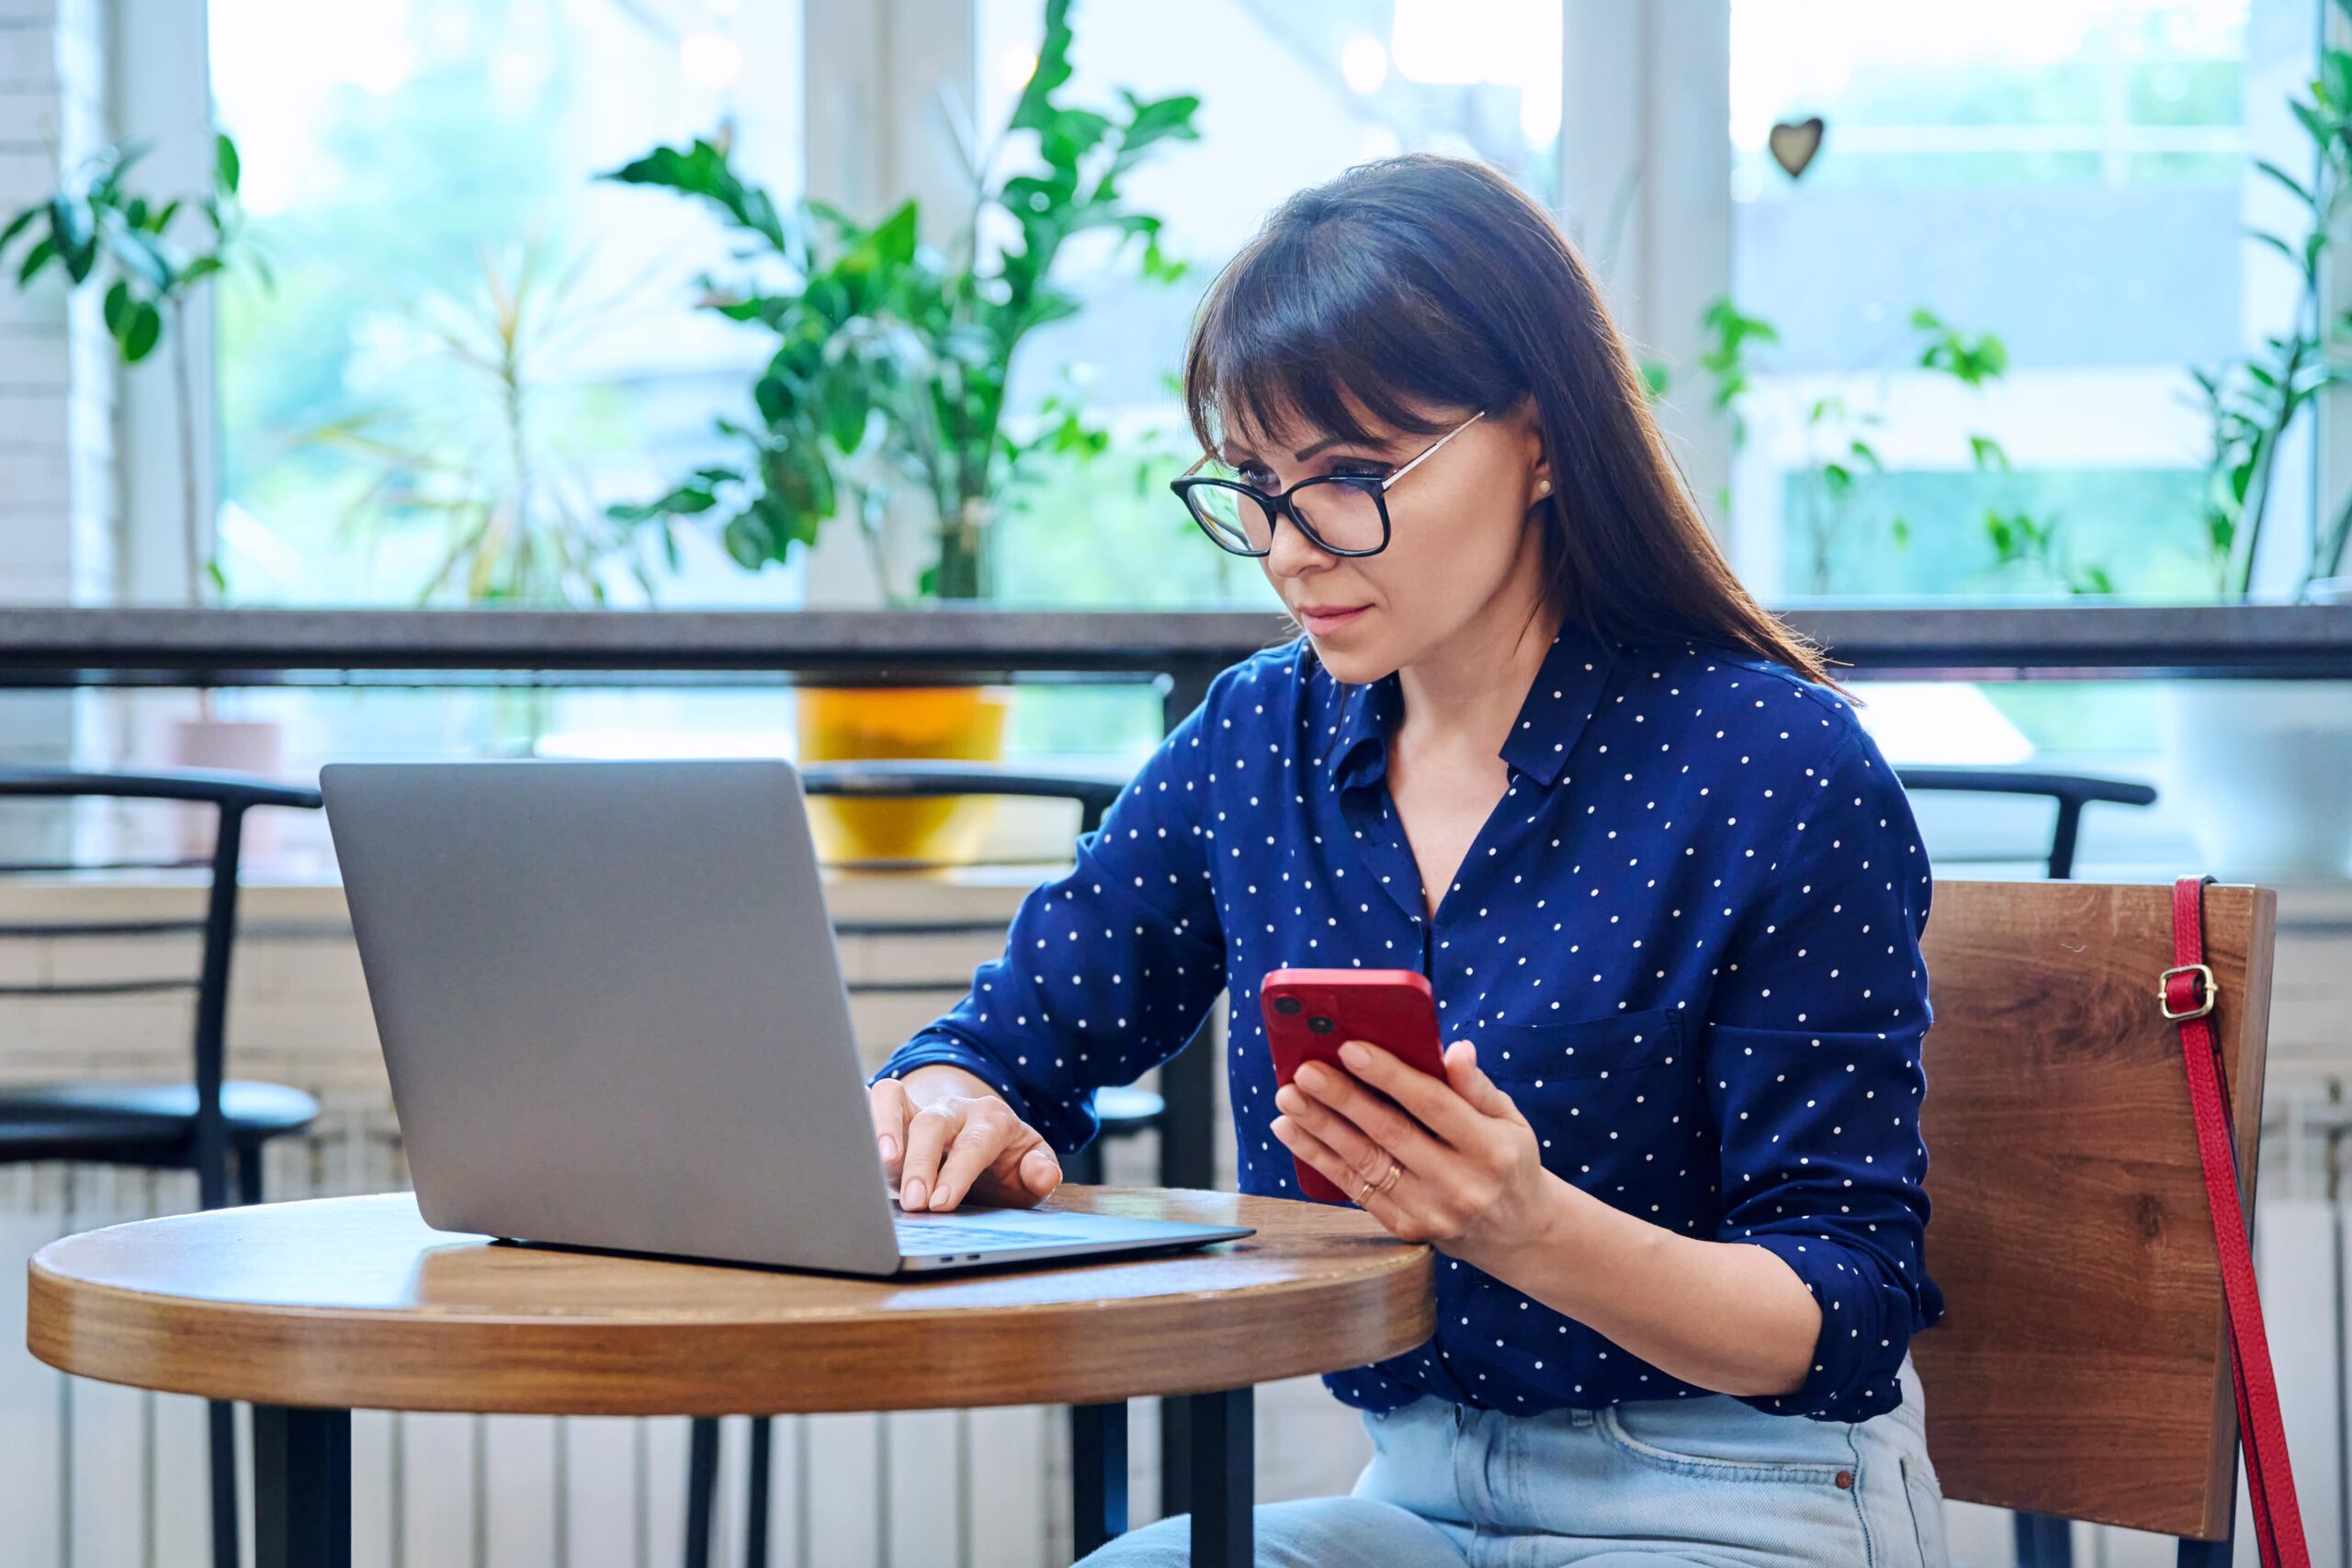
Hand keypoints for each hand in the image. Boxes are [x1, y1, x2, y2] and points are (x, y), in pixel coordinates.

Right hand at [869, 1065, 1062, 1210]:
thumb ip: (1039, 1173)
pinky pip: (873, 1100)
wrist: (983, 1146)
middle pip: (932, 1124)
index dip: (957, 1172)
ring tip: (881, 1164)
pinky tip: (855, 1147)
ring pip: (895, 1099)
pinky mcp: (893, 1113)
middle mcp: (954, 1109)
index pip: (975, 1143)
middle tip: (914, 1202)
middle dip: (921, 1164)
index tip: (941, 1202)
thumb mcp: (1028, 1172)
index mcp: (992, 1119)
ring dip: (885, 1129)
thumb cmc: (1002, 1166)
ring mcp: (920, 1107)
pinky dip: (862, 1117)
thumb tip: (1043, 1172)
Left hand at [1271, 1040, 1556, 1265]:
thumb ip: (1477, 1086)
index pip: (1433, 1105)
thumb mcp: (1509, 1119)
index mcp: (1491, 1149)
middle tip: (1304, 1071)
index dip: (1390, 1076)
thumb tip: (1455, 1049)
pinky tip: (1293, 1132)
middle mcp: (1460, 1184)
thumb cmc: (1507, 1160)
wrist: (1517, 1233)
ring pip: (1364, 1163)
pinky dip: (1320, 1158)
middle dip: (1342, 1100)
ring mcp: (1430, 1212)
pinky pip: (1355, 1189)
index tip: (1350, 1048)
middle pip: (1391, 1134)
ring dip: (1319, 1128)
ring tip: (1287, 1098)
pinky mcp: (1406, 1228)